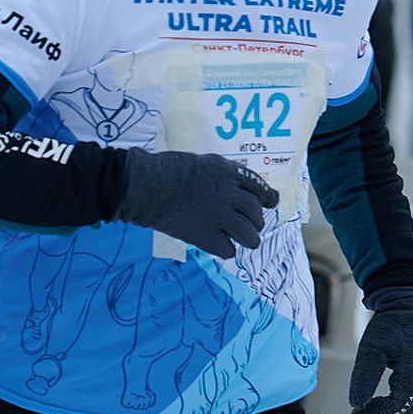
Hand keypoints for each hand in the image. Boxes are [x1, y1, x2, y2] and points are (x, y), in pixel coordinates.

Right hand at [114, 150, 278, 258]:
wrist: (141, 185)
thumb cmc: (169, 170)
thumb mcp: (203, 163)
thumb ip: (228, 175)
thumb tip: (256, 192)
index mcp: (227, 172)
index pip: (260, 189)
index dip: (268, 198)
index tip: (271, 203)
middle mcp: (227, 194)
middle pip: (257, 214)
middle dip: (256, 221)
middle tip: (249, 224)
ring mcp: (216, 216)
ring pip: (250, 236)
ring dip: (249, 238)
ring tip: (243, 239)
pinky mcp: (202, 236)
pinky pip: (228, 250)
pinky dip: (226, 248)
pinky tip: (220, 243)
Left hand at [346, 285, 412, 413]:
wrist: (404, 306)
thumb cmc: (389, 325)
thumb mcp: (370, 350)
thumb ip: (364, 378)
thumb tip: (355, 405)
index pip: (392, 410)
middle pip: (400, 413)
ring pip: (403, 408)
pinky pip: (405, 399)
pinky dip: (388, 407)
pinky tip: (371, 404)